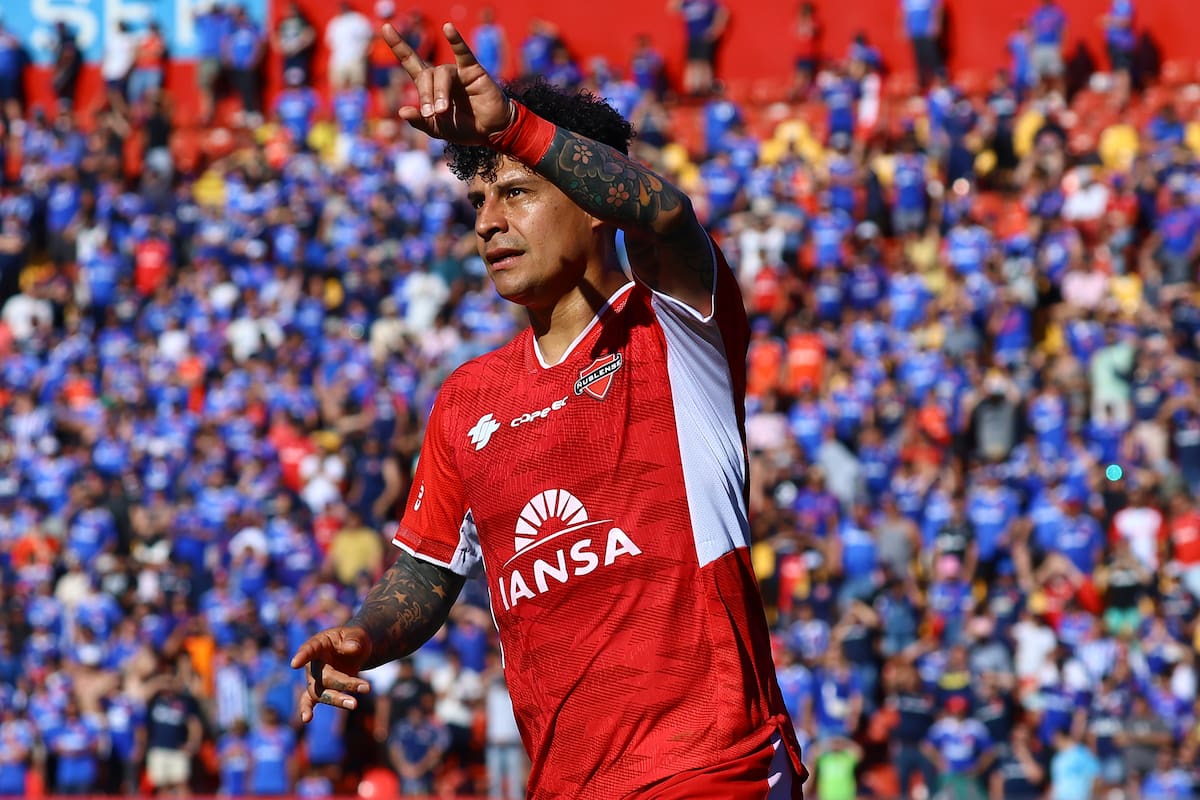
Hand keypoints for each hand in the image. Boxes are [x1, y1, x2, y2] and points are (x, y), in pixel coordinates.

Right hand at [290, 625, 373, 722]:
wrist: (355, 649)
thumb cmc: (354, 639)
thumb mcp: (358, 635)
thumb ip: (354, 640)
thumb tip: (351, 648)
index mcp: (319, 644)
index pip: (309, 649)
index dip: (302, 656)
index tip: (294, 664)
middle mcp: (313, 662)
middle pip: (323, 677)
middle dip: (345, 683)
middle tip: (367, 687)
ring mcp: (314, 678)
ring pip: (320, 693)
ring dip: (337, 700)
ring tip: (355, 704)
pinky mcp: (320, 690)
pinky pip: (309, 701)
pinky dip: (307, 709)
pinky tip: (306, 719)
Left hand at [382, 22, 510, 144]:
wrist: (491, 132)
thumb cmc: (464, 128)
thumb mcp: (437, 129)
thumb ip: (420, 122)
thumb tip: (402, 111)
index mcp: (430, 87)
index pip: (411, 62)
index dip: (399, 46)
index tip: (385, 27)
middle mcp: (442, 76)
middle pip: (425, 74)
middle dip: (426, 94)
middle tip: (432, 114)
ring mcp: (457, 72)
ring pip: (442, 73)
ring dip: (440, 92)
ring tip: (443, 111)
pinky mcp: (473, 71)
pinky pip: (463, 53)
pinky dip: (456, 40)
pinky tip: (448, 28)